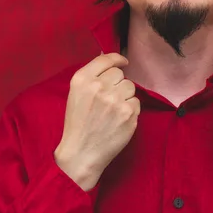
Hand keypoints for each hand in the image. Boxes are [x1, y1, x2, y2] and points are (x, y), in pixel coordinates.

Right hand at [54, 53, 139, 189]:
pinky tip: (119, 119)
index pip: (106, 59)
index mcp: (82, 80)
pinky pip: (136, 102)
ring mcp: (116, 100)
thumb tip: (112, 61)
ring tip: (113, 110)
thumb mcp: (76, 94)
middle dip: (116, 83)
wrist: (81, 153)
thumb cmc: (78, 123)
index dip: (117, 59)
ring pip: (130, 86)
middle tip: (108, 99)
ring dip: (125, 96)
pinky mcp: (129, 113)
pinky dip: (130, 109)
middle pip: (119, 74)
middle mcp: (99, 86)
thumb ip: (92, 76)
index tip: (123, 62)